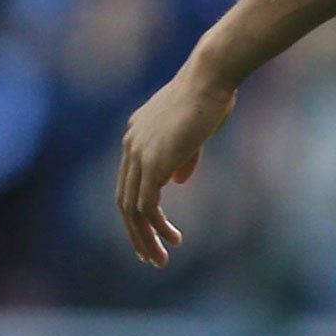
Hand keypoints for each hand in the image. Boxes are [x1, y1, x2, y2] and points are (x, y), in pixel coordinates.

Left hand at [115, 63, 237, 266]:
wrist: (210, 76)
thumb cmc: (211, 95)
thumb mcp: (194, 130)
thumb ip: (182, 155)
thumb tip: (178, 181)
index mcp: (136, 133)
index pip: (129, 180)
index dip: (137, 209)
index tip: (150, 231)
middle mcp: (131, 143)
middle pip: (124, 199)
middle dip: (136, 232)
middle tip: (149, 256)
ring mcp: (139, 153)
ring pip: (132, 209)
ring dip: (145, 238)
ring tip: (159, 259)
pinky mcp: (153, 163)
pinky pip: (147, 206)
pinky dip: (157, 227)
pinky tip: (172, 239)